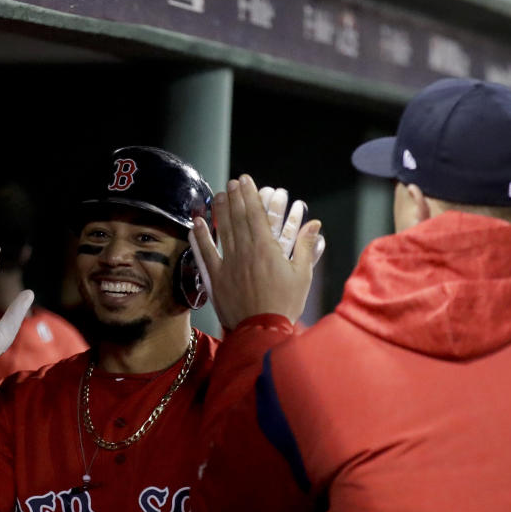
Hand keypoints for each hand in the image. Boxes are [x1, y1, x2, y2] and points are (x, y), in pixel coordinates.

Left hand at [189, 175, 323, 329]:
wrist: (262, 331)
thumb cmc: (285, 304)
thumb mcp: (302, 275)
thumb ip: (306, 247)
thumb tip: (315, 225)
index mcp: (266, 248)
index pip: (256, 214)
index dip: (250, 195)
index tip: (245, 180)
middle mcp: (245, 252)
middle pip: (237, 218)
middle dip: (234, 197)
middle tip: (231, 182)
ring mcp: (228, 264)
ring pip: (221, 231)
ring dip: (219, 211)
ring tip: (217, 195)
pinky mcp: (215, 279)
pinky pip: (205, 254)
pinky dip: (199, 237)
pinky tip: (196, 224)